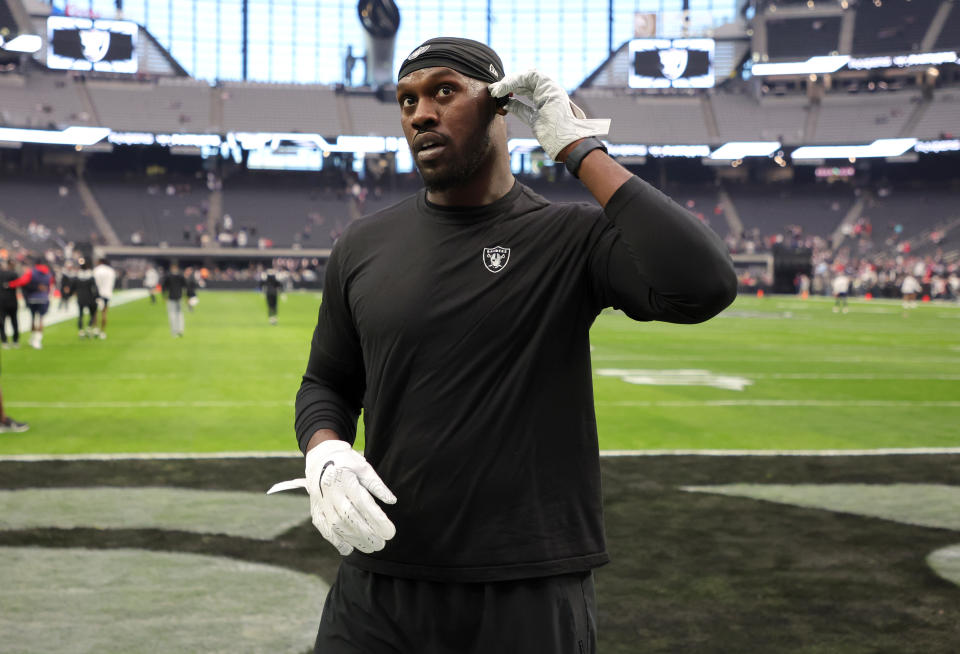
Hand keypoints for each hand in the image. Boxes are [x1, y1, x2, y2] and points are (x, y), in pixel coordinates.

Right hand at [304, 439, 396, 555]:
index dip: (377, 520)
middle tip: (382, 545)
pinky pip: (323, 527)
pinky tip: (348, 548)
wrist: (320, 456)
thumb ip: (377, 485)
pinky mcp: (315, 508)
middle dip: (367, 534)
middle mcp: (331, 492)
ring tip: (370, 548)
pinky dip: (335, 540)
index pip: (363, 503)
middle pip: (350, 517)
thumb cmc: (347, 461)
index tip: (390, 533)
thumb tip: (392, 501)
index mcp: (345, 479)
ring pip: (337, 525)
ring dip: (354, 539)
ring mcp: (321, 501)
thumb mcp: (364, 467)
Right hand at [488, 69, 609, 159]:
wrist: (570, 145)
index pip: (528, 75)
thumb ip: (521, 108)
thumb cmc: (557, 132)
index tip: (498, 90)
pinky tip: (505, 104)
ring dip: (511, 90)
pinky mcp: (541, 113)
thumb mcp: (537, 117)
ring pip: (525, 89)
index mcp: (549, 88)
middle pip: (525, 80)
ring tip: (498, 95)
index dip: (511, 80)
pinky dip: (515, 102)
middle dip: (509, 84)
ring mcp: (545, 101)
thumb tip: (506, 103)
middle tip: (495, 91)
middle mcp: (548, 92)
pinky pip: (526, 103)